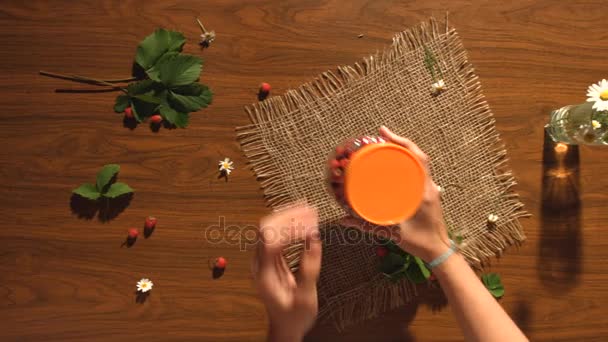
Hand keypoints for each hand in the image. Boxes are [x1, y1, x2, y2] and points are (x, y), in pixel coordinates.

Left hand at [252, 204, 321, 341]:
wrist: (284, 327)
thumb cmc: (294, 315)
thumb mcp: (305, 297)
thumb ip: (309, 268)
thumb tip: (314, 239)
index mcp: (264, 273)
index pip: (271, 239)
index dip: (291, 228)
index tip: (311, 224)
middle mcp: (259, 262)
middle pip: (267, 228)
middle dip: (289, 216)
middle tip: (311, 210)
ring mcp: (262, 259)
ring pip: (270, 228)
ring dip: (289, 216)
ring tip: (309, 209)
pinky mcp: (270, 258)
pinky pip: (276, 234)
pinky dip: (290, 224)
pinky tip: (303, 219)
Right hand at [343, 126, 449, 261]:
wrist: (439, 252)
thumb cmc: (419, 241)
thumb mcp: (392, 232)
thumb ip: (367, 225)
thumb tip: (343, 219)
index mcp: (424, 191)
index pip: (418, 158)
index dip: (402, 142)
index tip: (384, 132)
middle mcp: (429, 186)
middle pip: (418, 155)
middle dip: (399, 143)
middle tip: (380, 136)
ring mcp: (431, 189)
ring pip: (419, 162)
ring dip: (404, 152)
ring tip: (385, 147)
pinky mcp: (429, 194)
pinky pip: (419, 171)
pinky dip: (407, 163)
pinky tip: (395, 165)